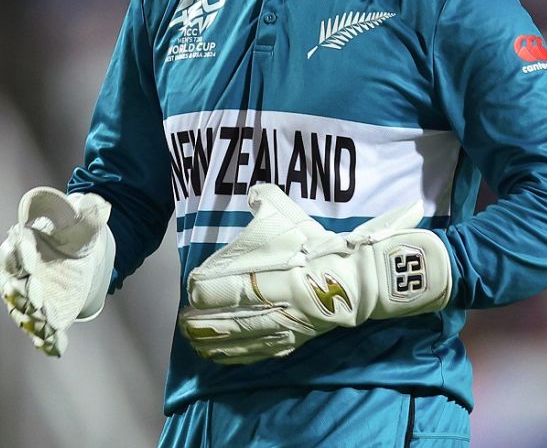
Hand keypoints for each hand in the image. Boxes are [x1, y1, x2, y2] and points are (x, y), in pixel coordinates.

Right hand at [0, 187, 113, 356]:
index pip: (12, 254)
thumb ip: (85, 210)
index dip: (18, 259)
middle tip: (36, 300)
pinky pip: (41, 330)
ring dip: (33, 321)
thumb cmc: (75, 230)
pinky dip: (48, 340)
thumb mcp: (82, 217)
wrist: (80, 254)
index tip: (30, 263)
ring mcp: (28, 297)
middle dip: (23, 294)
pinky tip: (57, 348)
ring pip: (24, 312)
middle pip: (15, 287)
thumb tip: (95, 202)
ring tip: (45, 327)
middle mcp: (18, 274)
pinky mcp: (43, 314)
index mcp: (21, 246)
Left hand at [179, 184, 450, 365]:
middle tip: (183, 320)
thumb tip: (253, 191)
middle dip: (206, 322)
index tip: (193, 288)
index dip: (214, 291)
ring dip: (215, 341)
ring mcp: (288, 328)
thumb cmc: (326, 248)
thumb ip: (273, 205)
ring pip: (245, 339)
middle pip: (238, 319)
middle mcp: (284, 308)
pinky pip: (260, 351)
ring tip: (191, 338)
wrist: (363, 281)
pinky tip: (216, 355)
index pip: (241, 288)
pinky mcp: (294, 340)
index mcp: (285, 278)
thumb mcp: (300, 221)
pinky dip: (236, 355)